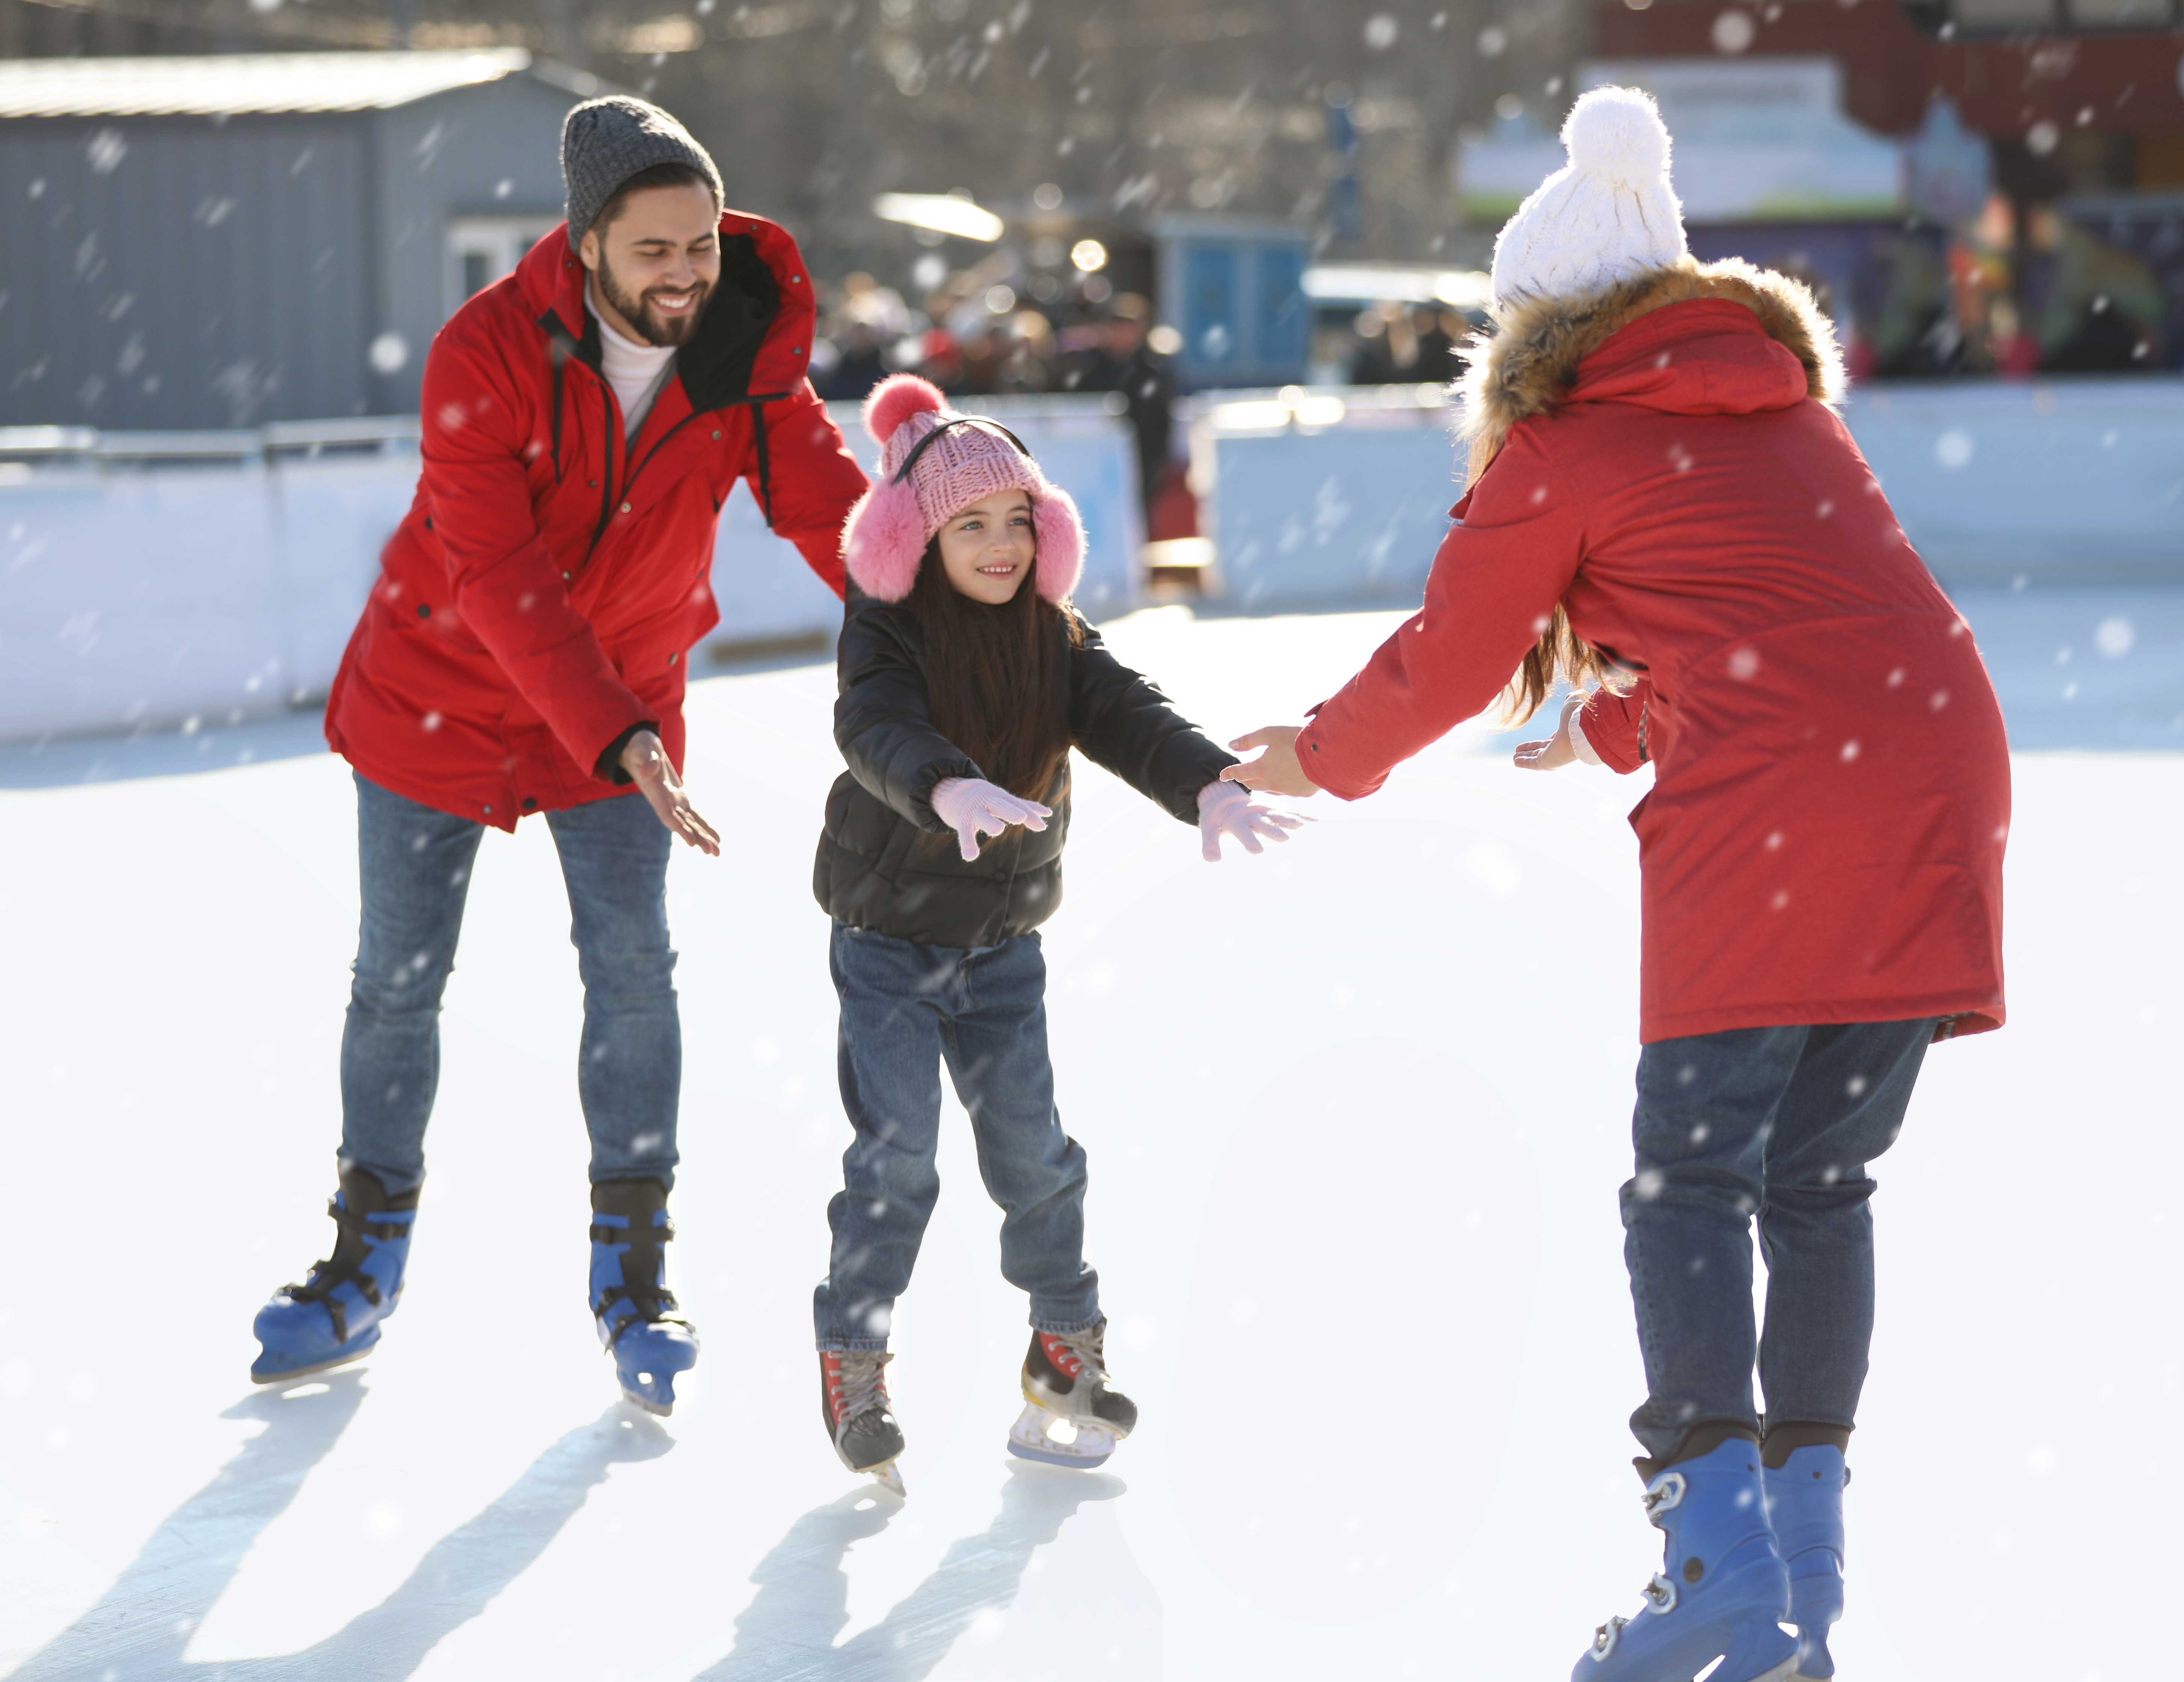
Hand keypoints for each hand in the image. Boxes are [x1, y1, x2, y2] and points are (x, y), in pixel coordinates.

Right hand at [620, 729, 720, 854]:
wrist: (641, 748)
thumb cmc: (640, 748)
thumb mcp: (642, 750)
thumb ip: (645, 760)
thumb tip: (647, 770)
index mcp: (656, 794)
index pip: (668, 815)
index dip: (680, 829)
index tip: (692, 843)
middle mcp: (664, 802)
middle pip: (682, 824)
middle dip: (697, 837)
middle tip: (712, 851)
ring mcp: (672, 801)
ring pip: (690, 823)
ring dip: (703, 836)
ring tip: (717, 852)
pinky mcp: (679, 798)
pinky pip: (693, 815)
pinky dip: (704, 826)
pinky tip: (716, 838)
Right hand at [929, 777, 1050, 862]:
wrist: (954, 791)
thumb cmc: (986, 798)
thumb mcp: (1005, 800)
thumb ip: (1026, 807)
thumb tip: (1048, 813)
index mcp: (1001, 798)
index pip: (1018, 806)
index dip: (1030, 815)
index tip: (1042, 827)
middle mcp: (988, 803)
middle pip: (1000, 805)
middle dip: (1009, 810)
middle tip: (1020, 817)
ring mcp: (975, 812)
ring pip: (982, 818)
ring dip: (990, 823)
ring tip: (998, 829)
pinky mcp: (963, 822)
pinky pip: (964, 834)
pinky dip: (967, 845)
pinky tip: (970, 856)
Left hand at [1196, 779, 1306, 861]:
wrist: (1224, 799)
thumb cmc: (1216, 819)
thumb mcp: (1208, 829)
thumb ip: (1209, 844)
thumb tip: (1212, 860)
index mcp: (1237, 821)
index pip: (1242, 831)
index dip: (1249, 840)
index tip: (1257, 851)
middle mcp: (1253, 816)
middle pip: (1264, 823)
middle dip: (1273, 830)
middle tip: (1284, 838)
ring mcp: (1265, 813)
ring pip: (1279, 816)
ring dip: (1291, 821)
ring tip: (1303, 826)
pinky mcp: (1273, 812)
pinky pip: (1289, 814)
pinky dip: (1303, 818)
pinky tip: (1317, 822)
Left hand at [1219, 726, 1321, 798]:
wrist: (1326, 754)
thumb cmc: (1296, 740)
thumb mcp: (1269, 734)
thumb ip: (1249, 740)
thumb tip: (1231, 745)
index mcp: (1261, 769)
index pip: (1239, 772)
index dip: (1229, 772)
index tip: (1222, 775)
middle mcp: (1272, 783)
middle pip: (1253, 784)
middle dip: (1245, 779)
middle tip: (1241, 776)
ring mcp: (1288, 791)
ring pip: (1269, 790)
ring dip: (1262, 784)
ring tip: (1260, 779)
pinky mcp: (1302, 793)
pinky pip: (1288, 791)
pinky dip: (1282, 785)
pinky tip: (1285, 781)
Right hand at [1512, 697, 1582, 771]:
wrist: (1580, 730)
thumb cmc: (1577, 717)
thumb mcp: (1571, 704)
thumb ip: (1569, 701)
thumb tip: (1570, 695)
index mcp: (1566, 737)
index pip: (1551, 742)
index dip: (1541, 743)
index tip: (1533, 744)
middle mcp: (1560, 749)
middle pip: (1541, 751)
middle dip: (1529, 751)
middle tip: (1518, 751)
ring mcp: (1554, 758)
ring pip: (1535, 758)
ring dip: (1525, 758)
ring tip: (1514, 757)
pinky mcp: (1547, 763)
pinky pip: (1532, 763)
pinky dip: (1523, 762)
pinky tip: (1515, 761)